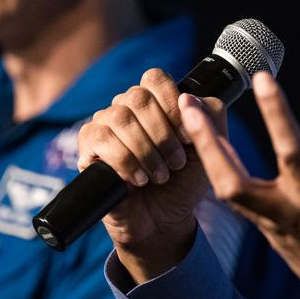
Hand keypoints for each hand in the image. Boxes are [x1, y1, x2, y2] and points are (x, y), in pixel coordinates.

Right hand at [77, 68, 228, 279]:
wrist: (164, 220)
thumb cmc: (184, 182)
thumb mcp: (210, 148)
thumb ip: (211, 116)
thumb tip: (186, 96)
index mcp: (154, 101)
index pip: (154, 78)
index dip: (172, 104)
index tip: (187, 137)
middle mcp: (126, 108)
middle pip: (137, 97)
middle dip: (163, 133)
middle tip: (177, 163)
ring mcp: (105, 126)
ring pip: (119, 117)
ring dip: (146, 150)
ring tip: (160, 175)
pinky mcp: (88, 149)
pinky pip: (101, 139)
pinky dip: (125, 161)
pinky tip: (139, 179)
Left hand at [182, 71, 299, 298]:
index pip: (292, 154)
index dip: (276, 115)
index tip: (263, 79)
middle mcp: (289, 216)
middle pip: (232, 182)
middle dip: (207, 142)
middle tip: (189, 102)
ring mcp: (272, 227)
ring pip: (225, 191)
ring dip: (204, 151)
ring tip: (189, 112)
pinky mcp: (265, 232)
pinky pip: (233, 198)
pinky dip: (217, 167)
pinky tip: (206, 141)